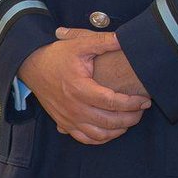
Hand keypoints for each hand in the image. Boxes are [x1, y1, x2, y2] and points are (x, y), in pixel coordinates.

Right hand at [18, 29, 150, 145]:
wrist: (33, 67)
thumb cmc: (58, 55)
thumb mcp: (80, 43)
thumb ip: (104, 41)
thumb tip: (125, 38)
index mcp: (79, 88)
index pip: (112, 102)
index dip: (132, 103)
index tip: (145, 99)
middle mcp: (73, 108)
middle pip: (108, 121)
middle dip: (130, 118)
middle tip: (143, 110)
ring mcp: (68, 118)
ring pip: (98, 135)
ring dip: (118, 130)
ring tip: (132, 119)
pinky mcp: (64, 124)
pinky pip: (85, 139)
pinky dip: (102, 139)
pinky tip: (113, 130)